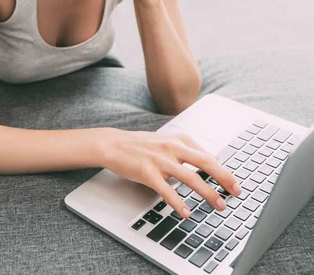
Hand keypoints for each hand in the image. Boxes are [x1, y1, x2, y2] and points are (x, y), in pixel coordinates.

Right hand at [101, 128, 241, 217]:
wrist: (114, 144)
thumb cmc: (142, 145)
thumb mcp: (168, 142)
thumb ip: (189, 151)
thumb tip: (213, 162)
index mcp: (180, 139)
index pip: (208, 156)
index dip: (224, 171)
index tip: (235, 183)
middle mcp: (172, 147)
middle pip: (205, 163)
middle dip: (224, 178)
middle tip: (237, 192)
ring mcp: (160, 159)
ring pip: (190, 177)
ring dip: (208, 193)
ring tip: (219, 205)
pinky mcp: (147, 172)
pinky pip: (166, 190)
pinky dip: (178, 202)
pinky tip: (187, 212)